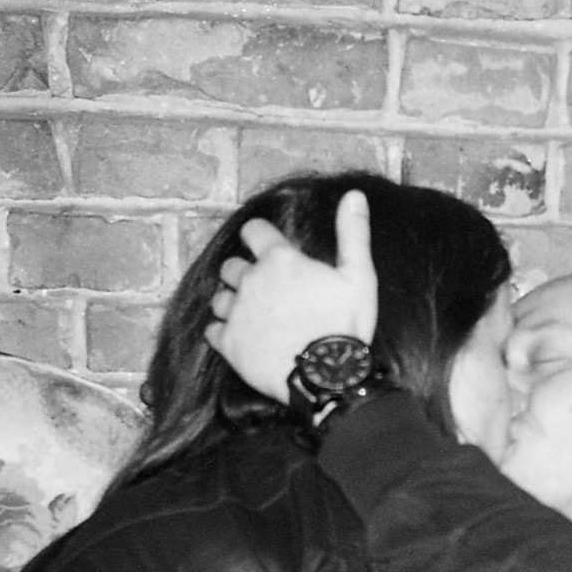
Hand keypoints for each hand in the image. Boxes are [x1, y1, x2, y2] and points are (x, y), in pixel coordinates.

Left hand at [204, 188, 377, 402]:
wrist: (326, 377)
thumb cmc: (345, 324)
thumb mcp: (359, 275)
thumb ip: (352, 233)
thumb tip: (354, 194)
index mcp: (279, 260)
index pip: (254, 231)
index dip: (259, 235)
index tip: (266, 245)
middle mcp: (251, 281)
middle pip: (232, 266)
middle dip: (243, 271)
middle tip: (263, 287)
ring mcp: (236, 313)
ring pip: (220, 297)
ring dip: (232, 301)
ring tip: (250, 314)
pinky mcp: (229, 344)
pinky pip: (213, 330)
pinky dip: (222, 331)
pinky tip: (239, 336)